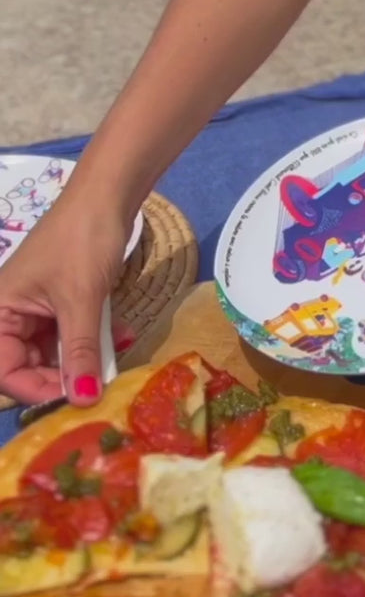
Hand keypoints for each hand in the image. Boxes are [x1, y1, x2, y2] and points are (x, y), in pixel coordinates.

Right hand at [0, 193, 131, 405]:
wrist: (107, 198)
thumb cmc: (82, 242)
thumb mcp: (81, 300)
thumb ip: (80, 351)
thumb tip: (83, 398)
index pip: (3, 369)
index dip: (35, 389)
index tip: (76, 398)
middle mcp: (10, 313)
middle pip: (28, 365)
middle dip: (65, 376)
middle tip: (101, 385)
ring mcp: (37, 308)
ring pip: (55, 351)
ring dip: (86, 357)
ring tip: (116, 358)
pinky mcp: (62, 301)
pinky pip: (73, 333)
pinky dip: (95, 339)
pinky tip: (121, 336)